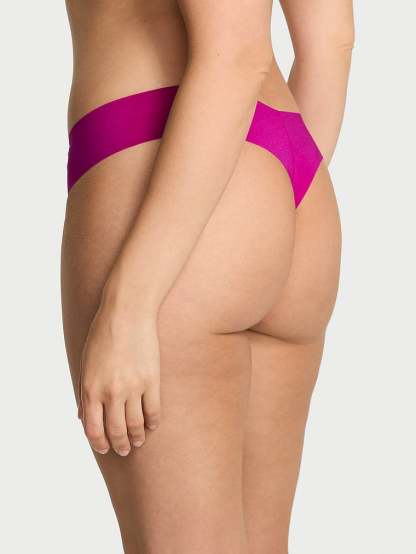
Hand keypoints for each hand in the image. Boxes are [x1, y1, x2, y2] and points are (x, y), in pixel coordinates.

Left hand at [79, 302, 160, 456]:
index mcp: (90, 389)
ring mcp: (133, 388)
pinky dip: (152, 422)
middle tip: (124, 450)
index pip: (93, 430)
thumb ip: (84, 393)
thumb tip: (83, 417)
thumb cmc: (103, 335)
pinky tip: (151, 425)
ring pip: (136, 425)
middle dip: (120, 445)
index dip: (99, 444)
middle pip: (116, 431)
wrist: (127, 313)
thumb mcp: (86, 364)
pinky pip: (153, 410)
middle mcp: (111, 393)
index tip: (105, 448)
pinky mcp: (152, 380)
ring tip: (138, 441)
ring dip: (137, 437)